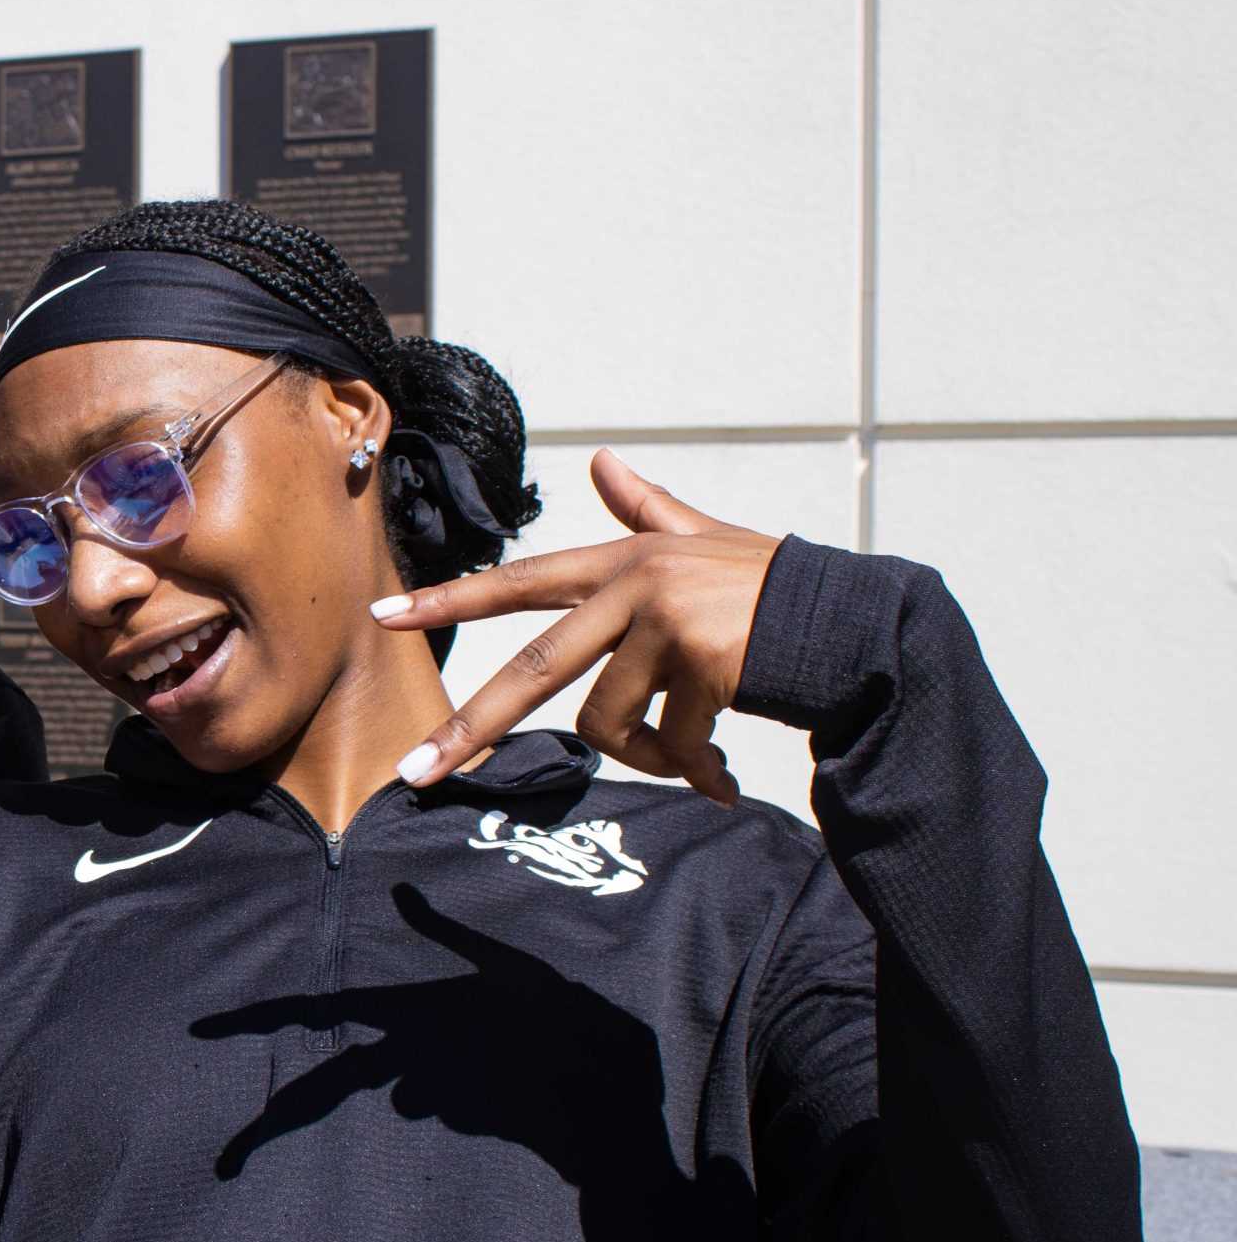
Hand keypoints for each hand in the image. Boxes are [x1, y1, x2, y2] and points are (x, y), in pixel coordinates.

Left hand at [372, 449, 778, 805]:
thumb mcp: (703, 543)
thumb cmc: (774, 591)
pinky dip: (692, 771)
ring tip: (689, 764)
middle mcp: (636, 585)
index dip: (449, 599)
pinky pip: (670, 743)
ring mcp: (667, 622)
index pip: (518, 581)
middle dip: (468, 728)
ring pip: (608, 721)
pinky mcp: (703, 660)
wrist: (857, 624)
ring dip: (644, 757)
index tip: (384, 618)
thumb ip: (647, 508)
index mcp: (624, 562)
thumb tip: (603, 460)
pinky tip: (721, 781)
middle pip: (534, 666)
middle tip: (412, 776)